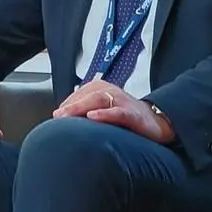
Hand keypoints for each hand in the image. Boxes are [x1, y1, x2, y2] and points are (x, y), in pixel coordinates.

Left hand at [52, 80, 174, 143]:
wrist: (157, 122)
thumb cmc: (127, 116)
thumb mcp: (104, 109)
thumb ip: (85, 110)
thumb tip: (62, 118)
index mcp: (103, 88)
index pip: (80, 93)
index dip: (67, 104)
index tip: (55, 116)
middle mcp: (112, 91)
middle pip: (88, 95)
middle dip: (70, 105)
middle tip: (57, 116)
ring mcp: (123, 102)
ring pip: (99, 99)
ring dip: (81, 107)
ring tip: (67, 115)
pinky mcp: (133, 114)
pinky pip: (117, 112)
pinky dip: (105, 114)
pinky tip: (93, 117)